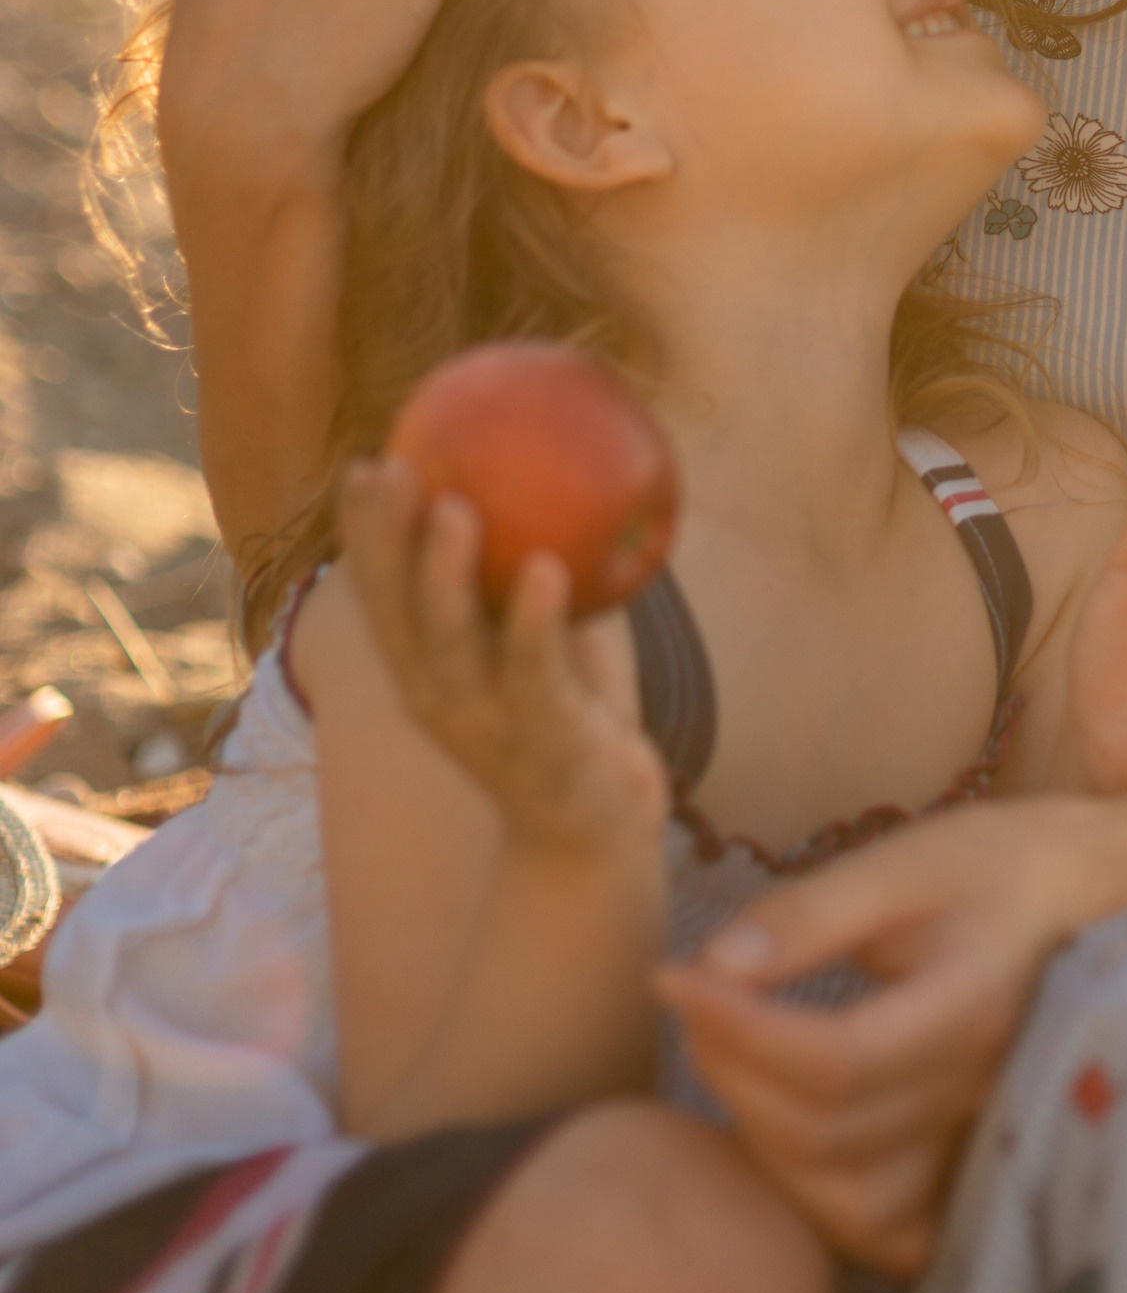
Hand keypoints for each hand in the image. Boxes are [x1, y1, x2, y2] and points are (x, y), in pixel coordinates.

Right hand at [341, 459, 664, 861]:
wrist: (594, 830)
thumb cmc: (569, 711)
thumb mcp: (544, 633)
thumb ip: (534, 565)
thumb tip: (554, 464)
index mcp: (425, 670)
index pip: (380, 597)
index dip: (365, 534)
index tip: (365, 462)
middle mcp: (438, 697)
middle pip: (395, 614)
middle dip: (386, 540)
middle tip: (391, 467)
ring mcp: (485, 725)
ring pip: (452, 645)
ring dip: (448, 576)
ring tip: (455, 507)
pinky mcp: (543, 743)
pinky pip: (535, 675)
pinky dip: (534, 621)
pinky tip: (546, 568)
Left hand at [655, 795, 1105, 1272]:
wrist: (1083, 899)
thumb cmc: (990, 869)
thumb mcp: (904, 862)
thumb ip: (811, 914)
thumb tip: (715, 964)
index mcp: (968, 1010)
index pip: (835, 1061)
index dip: (738, 1031)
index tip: (675, 977)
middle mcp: (977, 1095)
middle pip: (826, 1133)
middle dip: (731, 1070)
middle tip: (695, 1000)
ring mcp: (978, 1146)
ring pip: (847, 1201)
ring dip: (763, 1138)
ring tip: (732, 1060)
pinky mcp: (970, 1175)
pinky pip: (887, 1233)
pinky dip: (822, 1201)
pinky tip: (788, 1137)